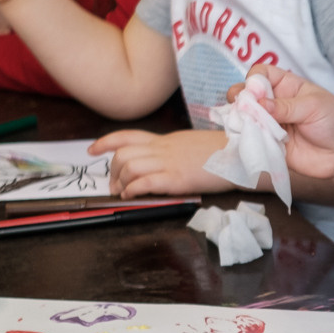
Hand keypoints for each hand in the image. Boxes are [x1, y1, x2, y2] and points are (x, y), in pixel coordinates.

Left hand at [90, 128, 234, 198]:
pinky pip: (145, 182)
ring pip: (129, 166)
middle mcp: (164, 148)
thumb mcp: (193, 145)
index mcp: (167, 140)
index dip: (105, 142)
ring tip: (122, 193)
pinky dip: (133, 190)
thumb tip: (162, 161)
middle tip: (114, 185)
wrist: (241, 154)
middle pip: (123, 154)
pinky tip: (132, 196)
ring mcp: (169, 163)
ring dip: (119, 182)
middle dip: (112, 171)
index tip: (92, 150)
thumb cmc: (223, 152)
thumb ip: (175, 151)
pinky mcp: (177, 178)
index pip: (128, 136)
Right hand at [236, 64, 333, 195]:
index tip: (255, 90)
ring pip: (245, 118)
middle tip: (243, 107)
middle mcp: (274, 103)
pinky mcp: (270, 144)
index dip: (254, 79)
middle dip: (240, 98)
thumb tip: (258, 104)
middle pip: (247, 95)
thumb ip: (286, 106)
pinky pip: (252, 140)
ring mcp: (270, 124)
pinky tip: (248, 138)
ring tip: (245, 124)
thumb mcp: (313, 107)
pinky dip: (246, 139)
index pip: (261, 74)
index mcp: (287, 86)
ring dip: (241, 119)